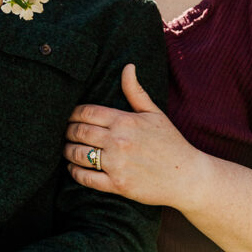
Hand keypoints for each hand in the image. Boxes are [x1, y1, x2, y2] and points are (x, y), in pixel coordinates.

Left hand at [64, 63, 202, 208]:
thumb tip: (127, 66)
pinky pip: (86, 178)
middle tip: (64, 131)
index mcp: (125, 120)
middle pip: (79, 132)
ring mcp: (117, 164)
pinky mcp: (117, 185)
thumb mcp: (154, 113)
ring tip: (66, 149)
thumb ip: (135, 91)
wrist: (187, 177)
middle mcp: (118, 141)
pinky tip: (72, 167)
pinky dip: (74, 172)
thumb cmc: (171, 143)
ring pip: (79, 154)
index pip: (87, 112)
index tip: (69, 116)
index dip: (73, 113)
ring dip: (67, 151)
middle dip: (68, 131)